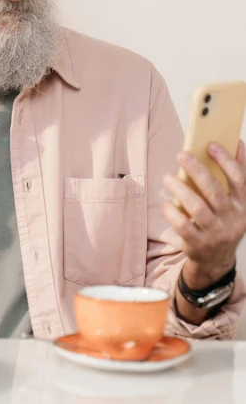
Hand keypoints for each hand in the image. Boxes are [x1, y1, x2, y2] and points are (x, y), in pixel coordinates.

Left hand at [162, 141, 245, 287]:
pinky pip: (183, 226)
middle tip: (182, 155)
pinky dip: (173, 213)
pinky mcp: (198, 245)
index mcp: (244, 206)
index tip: (211, 145)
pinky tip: (166, 203)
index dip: (227, 161)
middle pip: (215, 193)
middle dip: (198, 171)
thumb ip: (236, 176)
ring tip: (167, 177)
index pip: (240, 180)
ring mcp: (215, 234)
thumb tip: (238, 144)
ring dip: (181, 190)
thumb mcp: (236, 203)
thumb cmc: (223, 221)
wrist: (217, 259)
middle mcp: (232, 221)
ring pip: (197, 209)